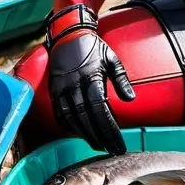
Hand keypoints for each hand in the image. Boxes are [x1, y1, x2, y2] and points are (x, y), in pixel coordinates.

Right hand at [48, 31, 135, 155]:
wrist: (69, 35)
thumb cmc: (94, 48)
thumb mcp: (112, 59)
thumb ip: (121, 80)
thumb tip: (131, 100)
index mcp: (91, 78)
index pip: (101, 110)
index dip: (109, 128)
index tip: (118, 142)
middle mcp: (75, 86)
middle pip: (87, 118)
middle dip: (99, 136)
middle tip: (110, 149)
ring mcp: (62, 89)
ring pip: (71, 119)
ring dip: (84, 134)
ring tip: (97, 144)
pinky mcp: (54, 90)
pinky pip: (60, 113)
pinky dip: (68, 126)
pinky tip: (78, 134)